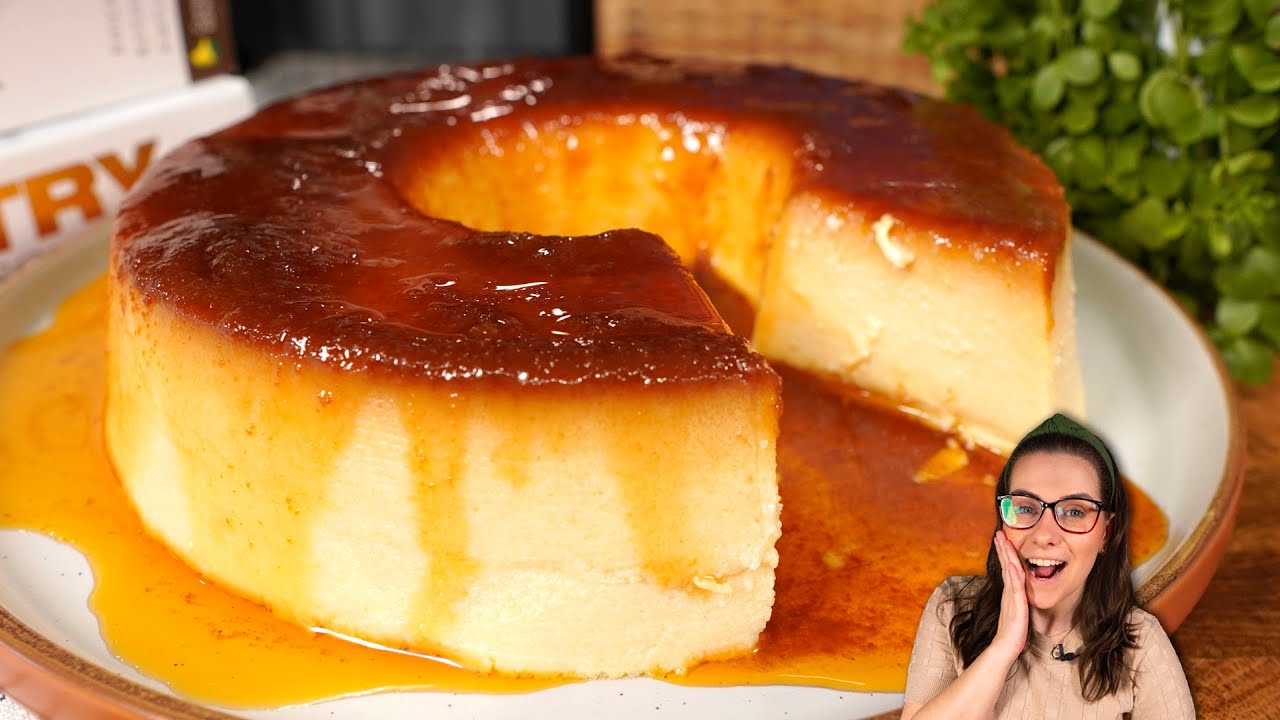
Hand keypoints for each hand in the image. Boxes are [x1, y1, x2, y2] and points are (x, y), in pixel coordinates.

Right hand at [991, 530, 1027, 659]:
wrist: (1006, 645)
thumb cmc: (1012, 631)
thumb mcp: (1014, 611)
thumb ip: (1015, 599)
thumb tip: (1015, 592)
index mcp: (1010, 591)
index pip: (1007, 567)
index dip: (1005, 553)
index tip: (1002, 539)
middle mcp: (1009, 591)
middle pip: (1006, 565)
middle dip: (1003, 548)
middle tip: (999, 533)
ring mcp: (1012, 596)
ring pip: (1010, 571)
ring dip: (1007, 555)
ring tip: (1004, 541)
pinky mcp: (1017, 604)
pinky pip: (1016, 587)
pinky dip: (1015, 574)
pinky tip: (1014, 565)